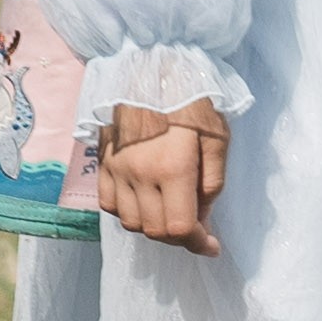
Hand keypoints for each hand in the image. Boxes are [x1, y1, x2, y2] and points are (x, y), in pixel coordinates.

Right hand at [90, 96, 226, 247]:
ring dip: (153, 227)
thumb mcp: (218, 141)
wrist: (151, 73)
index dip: (197, 243)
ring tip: (173, 214)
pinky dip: (128, 213)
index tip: (212, 247)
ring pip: (130, 223)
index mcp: (173, 169)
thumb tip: (203, 218)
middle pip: (154, 230)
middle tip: (198, 230)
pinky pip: (109, 206)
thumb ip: (212, 184)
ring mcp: (117, 171)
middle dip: (179, 237)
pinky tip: (146, 202)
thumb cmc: (193, 104)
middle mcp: (140, 175)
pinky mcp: (103, 164)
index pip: (179, 227)